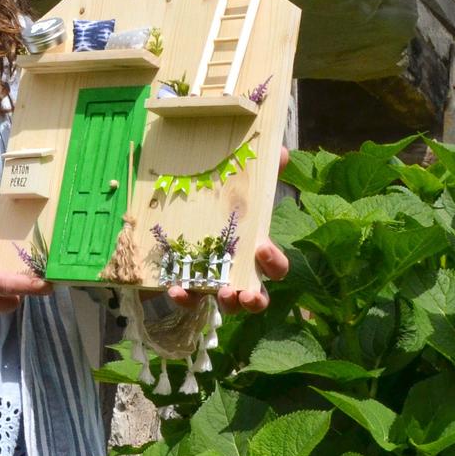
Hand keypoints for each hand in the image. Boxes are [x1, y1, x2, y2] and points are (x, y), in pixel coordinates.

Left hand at [164, 148, 290, 314]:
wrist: (174, 209)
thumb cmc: (218, 202)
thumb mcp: (237, 184)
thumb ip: (260, 169)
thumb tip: (280, 151)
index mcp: (253, 251)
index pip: (275, 267)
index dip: (274, 262)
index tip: (261, 248)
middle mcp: (237, 272)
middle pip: (256, 296)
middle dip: (255, 300)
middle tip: (245, 294)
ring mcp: (212, 282)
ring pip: (226, 304)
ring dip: (226, 303)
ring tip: (219, 294)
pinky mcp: (186, 285)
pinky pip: (189, 299)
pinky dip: (185, 297)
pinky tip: (176, 288)